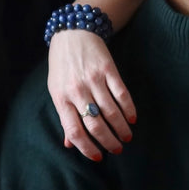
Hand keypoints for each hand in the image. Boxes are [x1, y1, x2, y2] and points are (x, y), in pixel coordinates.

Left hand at [48, 30, 135, 160]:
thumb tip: (69, 143)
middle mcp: (77, 90)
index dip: (87, 148)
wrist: (73, 32)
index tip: (98, 156)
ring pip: (111, 111)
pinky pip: (121, 94)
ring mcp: (93, 79)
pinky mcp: (108, 70)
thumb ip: (64, 116)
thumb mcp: (56, 89)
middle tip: (117, 150)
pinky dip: (129, 109)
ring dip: (121, 128)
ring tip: (126, 137)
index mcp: (61, 98)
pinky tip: (132, 119)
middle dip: (108, 141)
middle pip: (95, 124)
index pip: (74, 130)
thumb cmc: (62, 65)